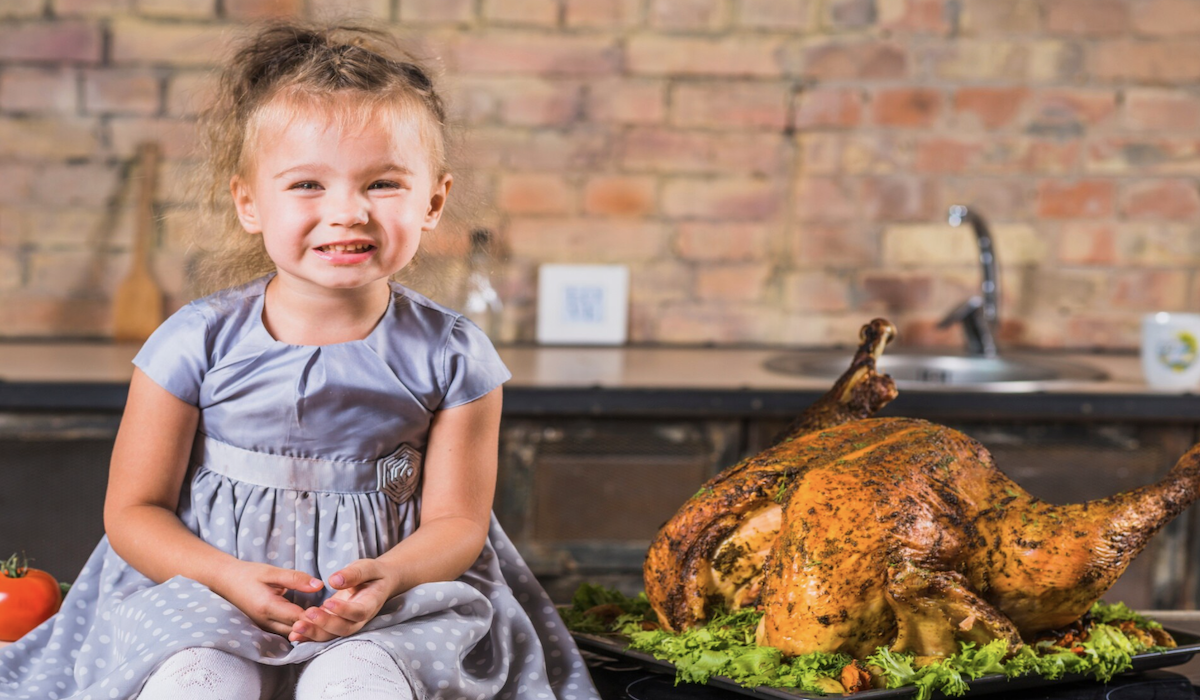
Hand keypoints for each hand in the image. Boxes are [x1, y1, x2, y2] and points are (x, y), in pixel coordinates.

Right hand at [211, 560, 325, 637]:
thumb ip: (296, 578)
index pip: (298, 618)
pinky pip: (285, 633)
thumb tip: (319, 585)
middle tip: (338, 618)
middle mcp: (266, 622)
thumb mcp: (272, 572)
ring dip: (308, 630)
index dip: (317, 616)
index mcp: (268, 607)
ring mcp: (264, 627)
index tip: (336, 611)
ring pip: (292, 635)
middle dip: (316, 626)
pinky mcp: (265, 628)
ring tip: (329, 621)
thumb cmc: (249, 574)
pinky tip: (314, 623)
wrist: (225, 581)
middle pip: (297, 631)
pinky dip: (299, 629)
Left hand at [289, 558, 395, 642]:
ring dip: (313, 633)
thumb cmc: (372, 574)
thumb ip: (354, 574)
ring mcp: (346, 624)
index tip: (328, 602)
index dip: (344, 610)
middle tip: (308, 614)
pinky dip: (308, 636)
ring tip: (296, 627)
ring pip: (331, 635)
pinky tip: (294, 635)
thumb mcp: (367, 567)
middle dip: (325, 625)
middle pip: (344, 629)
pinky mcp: (335, 624)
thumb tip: (334, 580)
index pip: (359, 612)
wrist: (377, 583)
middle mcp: (359, 619)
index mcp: (370, 604)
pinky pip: (323, 634)